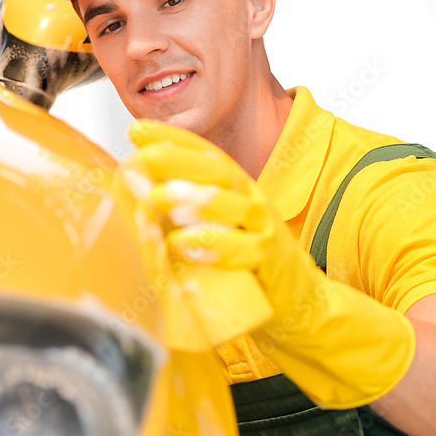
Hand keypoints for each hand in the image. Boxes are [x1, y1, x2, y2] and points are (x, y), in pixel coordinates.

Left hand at [117, 120, 415, 408]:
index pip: (206, 154)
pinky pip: (245, 250)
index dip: (173, 139)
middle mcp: (253, 202)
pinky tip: (183, 242)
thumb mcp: (215, 231)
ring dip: (194, 199)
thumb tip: (135, 192)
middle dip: (180, 160)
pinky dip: (213, 245)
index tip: (137, 131)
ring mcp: (265, 230)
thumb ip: (182, 214)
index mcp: (237, 190)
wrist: (300, 305)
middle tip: (145, 156)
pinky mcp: (271, 262)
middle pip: (219, 172)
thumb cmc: (248, 268)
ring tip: (158, 197)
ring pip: (234, 206)